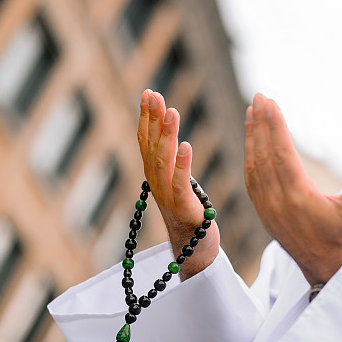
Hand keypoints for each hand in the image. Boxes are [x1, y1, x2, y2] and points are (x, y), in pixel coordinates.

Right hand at [138, 90, 219, 278]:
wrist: (195, 249)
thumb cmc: (189, 212)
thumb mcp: (177, 180)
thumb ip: (171, 159)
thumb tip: (169, 131)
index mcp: (155, 175)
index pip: (146, 141)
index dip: (146, 117)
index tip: (149, 92)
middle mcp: (156, 184)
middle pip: (150, 146)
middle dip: (152, 119)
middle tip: (155, 94)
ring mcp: (167, 196)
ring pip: (163, 161)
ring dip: (166, 135)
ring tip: (172, 111)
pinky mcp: (183, 208)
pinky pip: (180, 184)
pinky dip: (182, 164)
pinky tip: (186, 146)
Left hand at [244, 94, 341, 284]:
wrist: (326, 268)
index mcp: (299, 196)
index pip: (282, 153)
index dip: (275, 126)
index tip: (270, 103)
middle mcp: (278, 200)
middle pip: (263, 154)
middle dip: (261, 123)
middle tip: (259, 97)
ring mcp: (267, 206)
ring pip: (253, 165)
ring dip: (252, 137)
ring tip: (252, 113)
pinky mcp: (263, 211)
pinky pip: (251, 179)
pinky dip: (250, 156)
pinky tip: (252, 143)